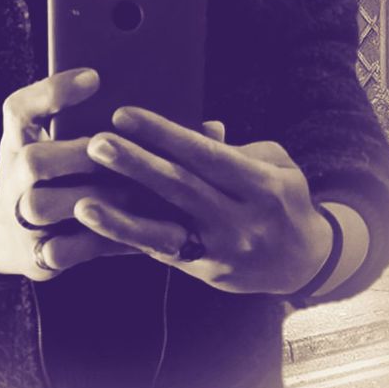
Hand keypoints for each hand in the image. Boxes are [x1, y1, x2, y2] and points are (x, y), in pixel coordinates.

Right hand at [0, 69, 134, 280]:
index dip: (52, 92)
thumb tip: (161, 99)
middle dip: (79, 153)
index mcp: (18, 140)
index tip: (95, 77)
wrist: (11, 236)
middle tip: (122, 148)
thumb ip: (87, 120)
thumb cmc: (53, 174)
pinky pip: (68, 250)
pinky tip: (142, 231)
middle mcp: (13, 177)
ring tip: (138, 190)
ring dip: (94, 196)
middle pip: (32, 158)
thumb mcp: (51, 142)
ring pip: (43, 204)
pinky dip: (106, 240)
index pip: (19, 109)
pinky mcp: (39, 255)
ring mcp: (21, 218)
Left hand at [75, 107, 332, 294]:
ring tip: (83, 203)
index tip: (124, 115)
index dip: (164, 135)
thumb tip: (198, 128)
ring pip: (165, 234)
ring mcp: (223, 252)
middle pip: (182, 190)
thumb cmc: (280, 196)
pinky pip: (162, 253)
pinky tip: (98, 229)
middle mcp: (242, 222)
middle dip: (135, 166)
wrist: (304, 259)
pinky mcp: (205, 272)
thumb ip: (232, 148)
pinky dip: (128, 240)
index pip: (206, 156)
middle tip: (96, 144)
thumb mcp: (272, 163)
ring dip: (121, 220)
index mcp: (262, 186)